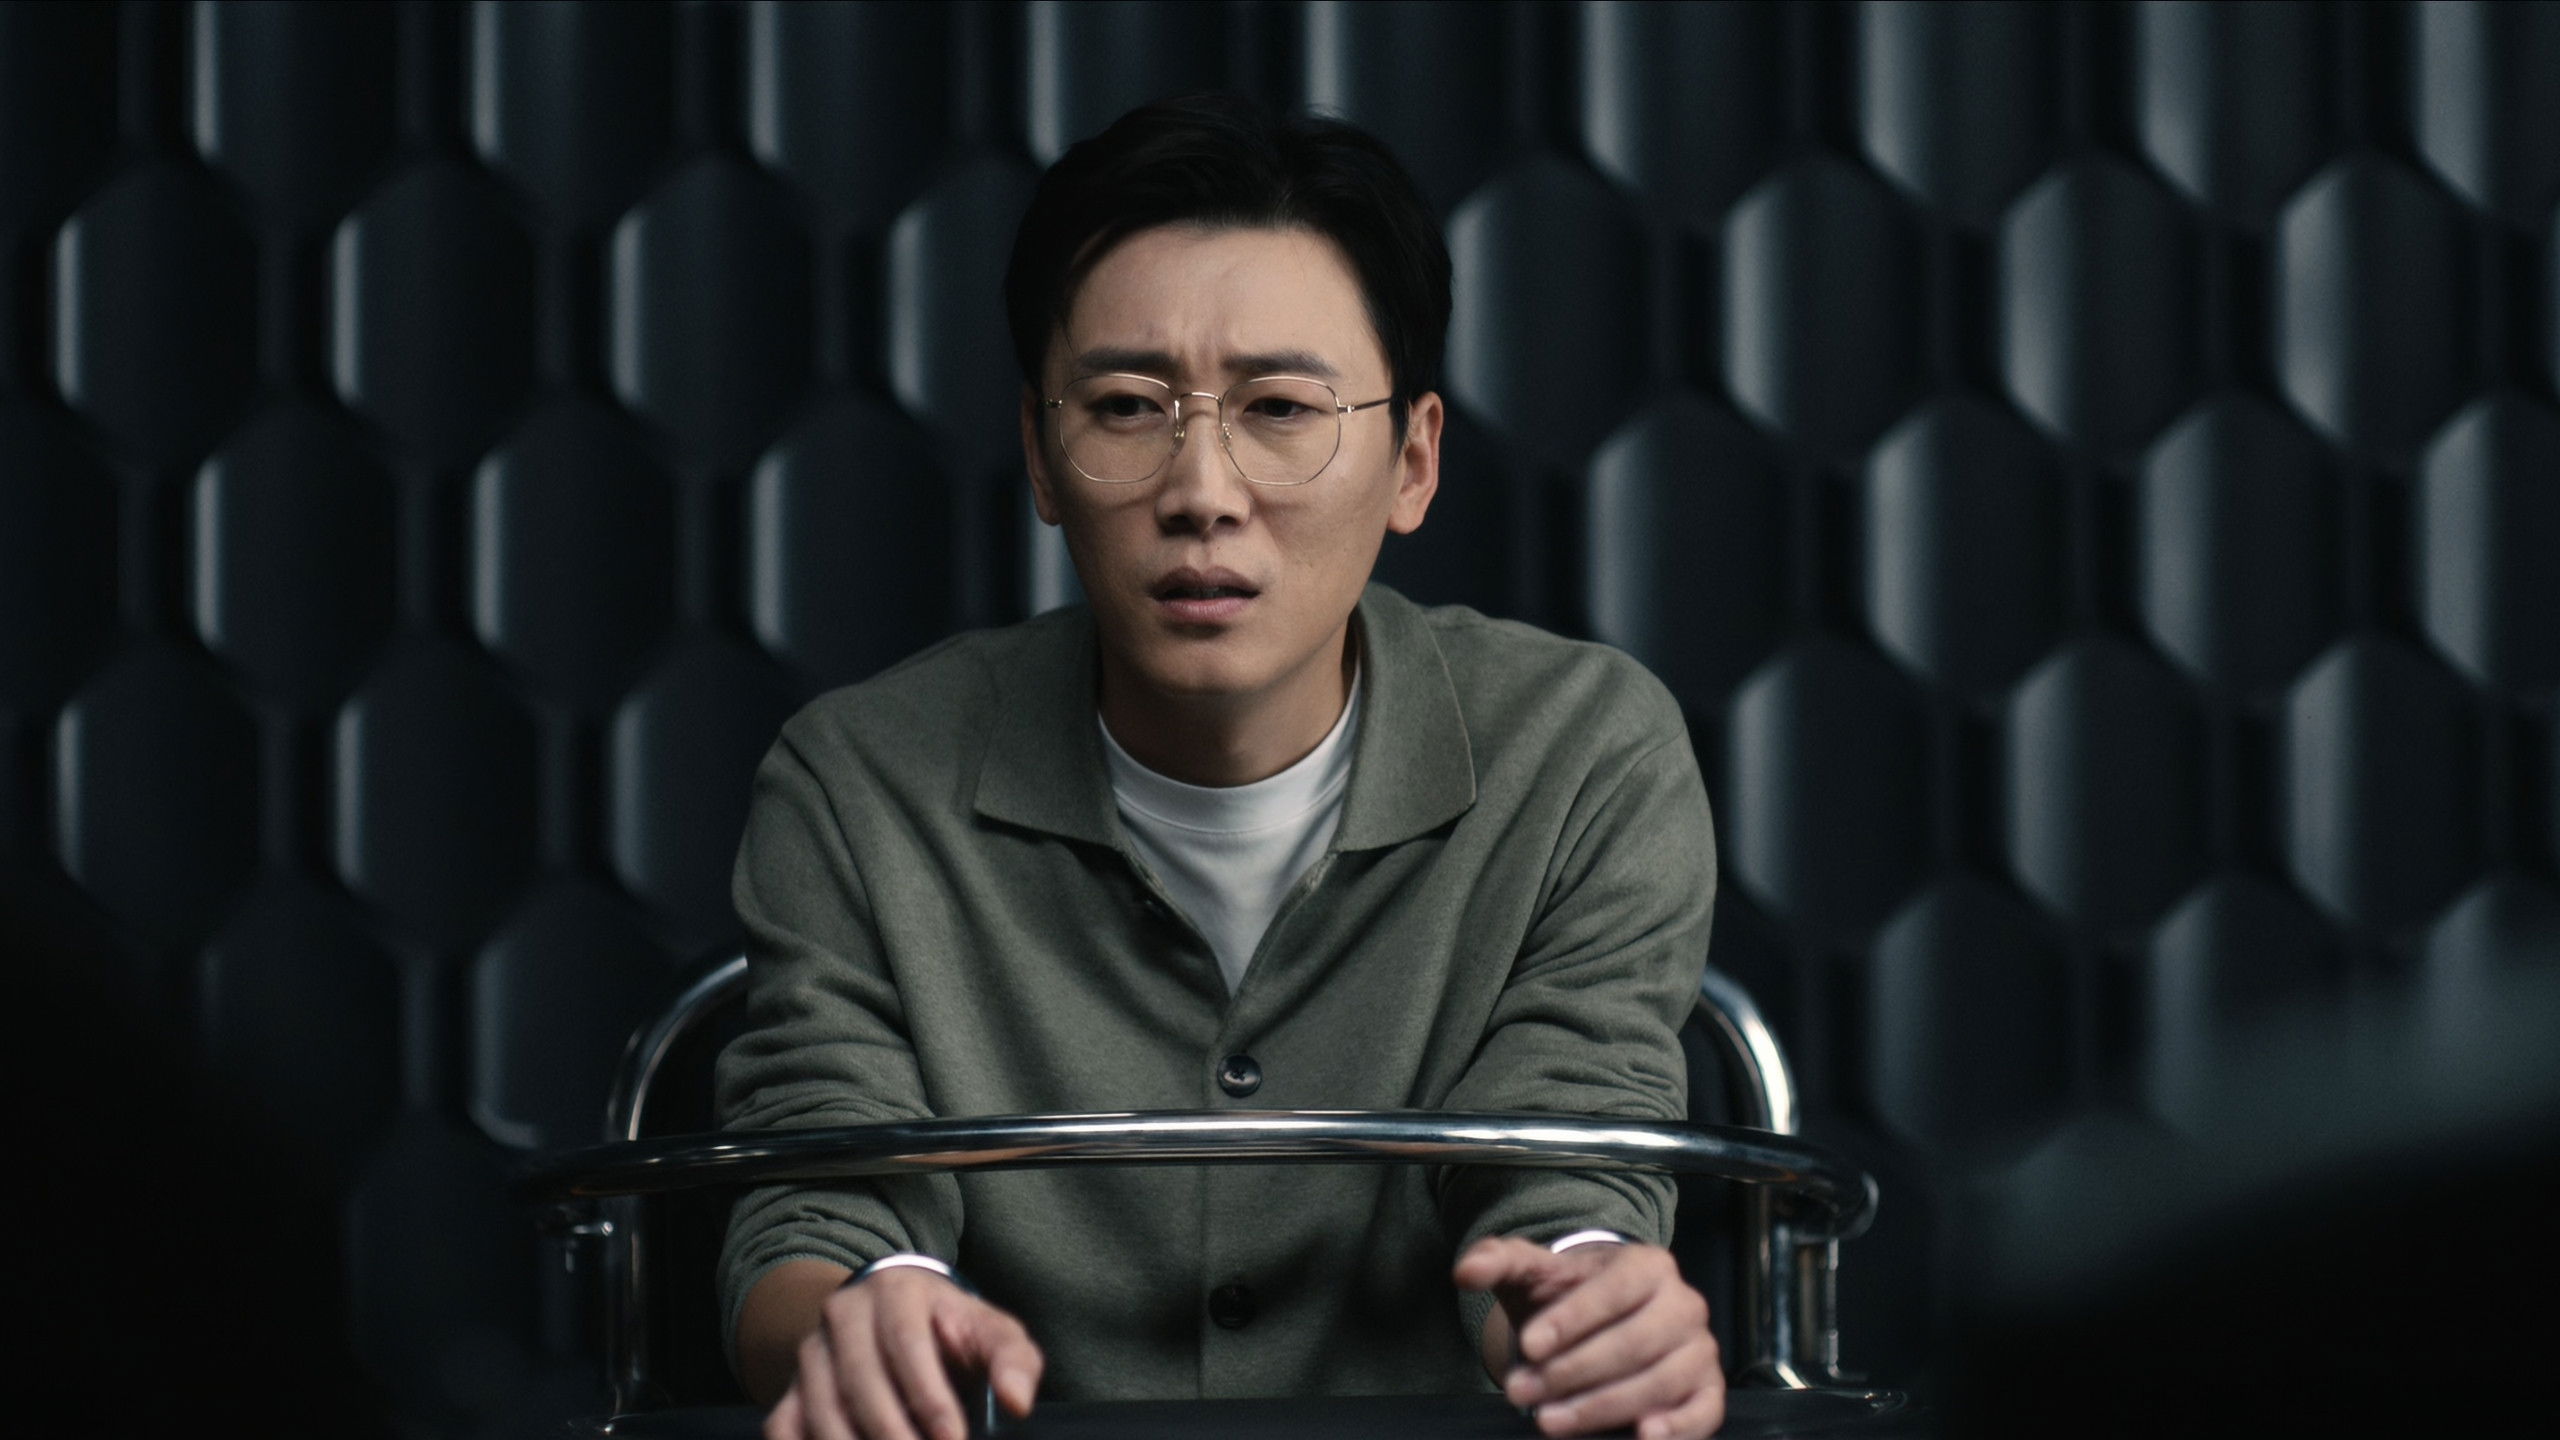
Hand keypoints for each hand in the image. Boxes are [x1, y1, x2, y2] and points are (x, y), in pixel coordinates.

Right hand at [765, 1267, 1042, 1439]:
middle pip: (861, 1382)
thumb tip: (1017, 1402)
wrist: (893, 1314)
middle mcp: (843, 1315)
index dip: (929, 1398)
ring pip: (822, 1410)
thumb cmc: (952, 1330)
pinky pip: (784, 1428)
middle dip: (894, 1434)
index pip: (906, 1345)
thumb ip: (1013, 1361)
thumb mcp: (991, 1332)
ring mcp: (810, 1353)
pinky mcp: (790, 1390)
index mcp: (896, 1292)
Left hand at [1453, 1236, 1722, 1439]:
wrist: (1603, 1319)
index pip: (1615, 1291)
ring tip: (1548, 1420)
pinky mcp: (1707, 1391)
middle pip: (1633, 1343)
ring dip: (1600, 1406)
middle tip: (1521, 1390)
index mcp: (1648, 1265)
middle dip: (1572, 1371)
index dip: (1572, 1319)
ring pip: (1658, 1382)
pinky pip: (1703, 1413)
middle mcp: (1683, 1305)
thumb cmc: (1569, 1296)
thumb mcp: (1532, 1273)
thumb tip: (1465, 1271)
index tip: (1529, 1344)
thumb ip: (1497, 1261)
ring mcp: (1699, 1350)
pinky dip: (1677, 1428)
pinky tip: (1640, 1436)